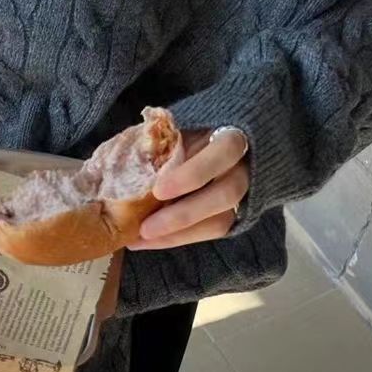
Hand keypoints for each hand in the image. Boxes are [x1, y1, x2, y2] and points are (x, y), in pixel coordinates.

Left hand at [132, 128, 249, 249]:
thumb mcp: (179, 129)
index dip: (194, 173)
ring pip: (221, 220)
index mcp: (232, 136)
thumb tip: (127, 157)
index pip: (225, 151)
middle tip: (146, 228)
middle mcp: (244, 167)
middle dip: (185, 214)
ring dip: (179, 233)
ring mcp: (244, 193)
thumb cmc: (190, 134)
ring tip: (141, 239)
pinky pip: (211, 232)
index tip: (159, 189)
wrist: (218, 143)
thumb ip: (163, 141)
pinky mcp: (234, 214)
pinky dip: (179, 238)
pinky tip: (149, 241)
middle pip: (227, 194)